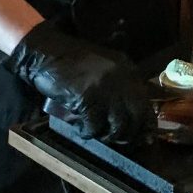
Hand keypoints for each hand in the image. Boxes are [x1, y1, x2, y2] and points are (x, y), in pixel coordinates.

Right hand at [5, 19, 152, 144]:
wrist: (45, 52)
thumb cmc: (73, 62)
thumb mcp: (104, 68)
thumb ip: (119, 86)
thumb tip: (132, 116)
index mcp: (128, 70)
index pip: (147, 102)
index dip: (146, 124)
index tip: (144, 138)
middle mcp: (122, 78)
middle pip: (136, 117)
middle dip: (128, 134)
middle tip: (116, 139)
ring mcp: (106, 88)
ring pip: (118, 125)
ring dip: (108, 135)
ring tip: (96, 132)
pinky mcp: (87, 97)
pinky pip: (94, 126)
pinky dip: (88, 132)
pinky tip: (81, 127)